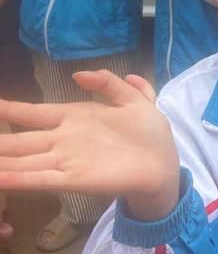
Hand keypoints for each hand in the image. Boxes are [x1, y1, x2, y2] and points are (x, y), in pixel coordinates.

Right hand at [0, 71, 179, 219]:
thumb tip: (78, 74)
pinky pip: (39, 179)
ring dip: (3, 159)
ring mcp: (66, 160)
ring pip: (23, 159)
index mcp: (75, 118)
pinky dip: (17, 179)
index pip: (35, 113)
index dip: (11, 109)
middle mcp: (64, 139)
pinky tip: (0, 176)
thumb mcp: (133, 98)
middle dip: (0, 140)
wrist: (164, 164)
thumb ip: (107, 83)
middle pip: (21, 139)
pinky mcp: (73, 179)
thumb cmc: (149, 133)